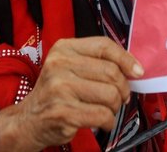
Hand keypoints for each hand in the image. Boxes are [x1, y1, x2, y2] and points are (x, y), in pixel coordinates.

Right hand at [0, 37, 143, 150]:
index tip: (138, 71)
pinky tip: (101, 120)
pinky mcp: (63, 112)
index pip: (104, 46)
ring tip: (106, 108)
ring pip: (110, 95)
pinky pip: (102, 115)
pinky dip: (108, 121)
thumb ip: (96, 61)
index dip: (126, 59)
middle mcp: (59, 64)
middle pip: (111, 72)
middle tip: (121, 96)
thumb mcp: (70, 65)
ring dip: (115, 106)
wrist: (28, 119)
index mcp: (64, 48)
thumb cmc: (57, 91)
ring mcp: (60, 88)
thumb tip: (133, 67)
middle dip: (123, 88)